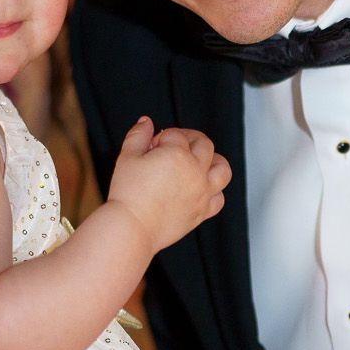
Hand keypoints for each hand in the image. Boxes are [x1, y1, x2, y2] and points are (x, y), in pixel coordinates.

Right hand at [106, 116, 229, 253]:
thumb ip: (138, 135)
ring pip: (222, 169)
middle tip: (175, 146)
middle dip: (189, 140)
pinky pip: (219, 198)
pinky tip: (201, 189)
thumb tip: (146, 122)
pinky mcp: (202, 212)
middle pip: (204, 144)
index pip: (176, 135)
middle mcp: (195, 171)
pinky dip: (214, 191)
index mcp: (178, 155)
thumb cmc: (128, 194)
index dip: (162, 138)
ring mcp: (202, 192)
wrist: (132, 227)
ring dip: (214, 161)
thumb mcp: (127, 157)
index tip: (152, 146)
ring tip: (201, 161)